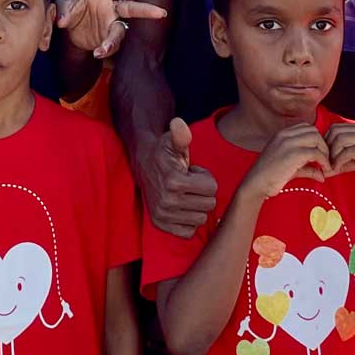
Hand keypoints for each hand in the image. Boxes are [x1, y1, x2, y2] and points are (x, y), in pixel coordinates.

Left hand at [54, 0, 167, 58]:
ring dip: (113, 40)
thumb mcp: (61, 6)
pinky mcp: (107, 38)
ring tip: (103, 49)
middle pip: (131, 8)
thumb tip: (62, 20)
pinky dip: (104, 49)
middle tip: (161, 13)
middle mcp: (110, 8)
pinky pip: (111, 45)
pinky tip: (97, 53)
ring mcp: (110, 24)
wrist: (67, 30)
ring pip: (120, 31)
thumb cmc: (68, 9)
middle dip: (146, 10)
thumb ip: (62, 10)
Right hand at [137, 119, 218, 237]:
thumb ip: (180, 134)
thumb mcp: (174, 141)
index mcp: (174, 181)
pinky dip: (189, 222)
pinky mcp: (160, 225)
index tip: (193, 173)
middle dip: (203, 193)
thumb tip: (178, 123)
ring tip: (185, 194)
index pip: (212, 188)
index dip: (206, 178)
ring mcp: (163, 215)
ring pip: (201, 219)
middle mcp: (167, 201)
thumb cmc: (164, 152)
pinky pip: (189, 232)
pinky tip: (182, 208)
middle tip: (190, 184)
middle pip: (209, 204)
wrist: (143, 164)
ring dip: (196, 207)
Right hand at [242, 124, 331, 202]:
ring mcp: (288, 143)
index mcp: (281, 134)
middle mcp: (284, 135)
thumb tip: (322, 176)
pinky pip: (315, 153)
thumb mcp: (289, 168)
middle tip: (325, 160)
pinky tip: (323, 172)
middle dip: (323, 144)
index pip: (306, 127)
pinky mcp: (292, 154)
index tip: (319, 154)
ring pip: (316, 138)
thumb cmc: (270, 177)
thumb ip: (306, 168)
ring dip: (324, 152)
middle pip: (313, 131)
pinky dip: (323, 162)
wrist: (255, 185)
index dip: (316, 139)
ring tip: (325, 166)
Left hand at [326, 123, 354, 189]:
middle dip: (327, 147)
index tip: (324, 157)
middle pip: (335, 131)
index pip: (335, 128)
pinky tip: (338, 169)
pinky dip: (339, 160)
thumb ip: (341, 161)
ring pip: (340, 139)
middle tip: (326, 162)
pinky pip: (349, 151)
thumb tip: (324, 170)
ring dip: (332, 155)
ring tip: (331, 167)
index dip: (326, 142)